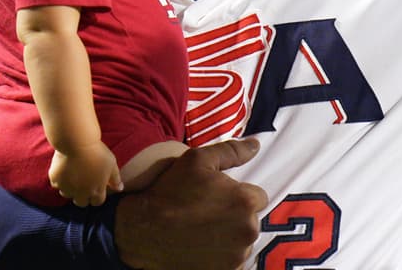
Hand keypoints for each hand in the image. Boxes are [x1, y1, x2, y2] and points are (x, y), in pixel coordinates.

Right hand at [49, 141, 122, 207]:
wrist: (77, 142)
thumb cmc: (97, 152)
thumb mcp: (111, 164)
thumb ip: (115, 178)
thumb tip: (120, 188)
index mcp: (96, 191)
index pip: (97, 202)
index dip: (97, 195)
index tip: (96, 186)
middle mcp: (81, 194)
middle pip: (81, 202)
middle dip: (83, 196)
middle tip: (83, 183)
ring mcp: (66, 188)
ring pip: (67, 194)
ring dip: (70, 188)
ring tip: (73, 175)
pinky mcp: (55, 180)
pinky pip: (57, 184)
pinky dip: (60, 179)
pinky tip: (64, 169)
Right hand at [114, 137, 267, 269]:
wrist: (143, 231)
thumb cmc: (170, 192)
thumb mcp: (198, 160)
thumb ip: (232, 151)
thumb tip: (255, 144)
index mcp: (245, 201)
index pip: (258, 197)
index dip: (238, 195)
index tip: (218, 198)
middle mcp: (247, 230)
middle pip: (251, 220)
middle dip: (235, 216)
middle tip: (207, 214)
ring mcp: (237, 255)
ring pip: (242, 242)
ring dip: (230, 237)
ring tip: (203, 231)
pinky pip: (232, 261)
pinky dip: (222, 256)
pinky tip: (202, 246)